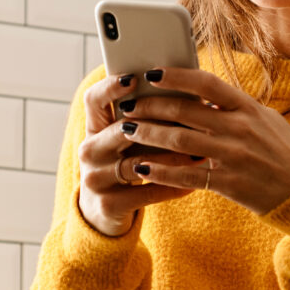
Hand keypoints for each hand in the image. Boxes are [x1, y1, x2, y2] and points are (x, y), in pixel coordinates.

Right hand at [77, 74, 196, 235]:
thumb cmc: (126, 165)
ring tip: (200, 153)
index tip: (134, 77)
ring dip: (172, 158)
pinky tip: (193, 183)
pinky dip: (172, 187)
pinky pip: (147, 192)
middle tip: (189, 117)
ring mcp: (95, 179)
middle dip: (157, 123)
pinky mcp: (109, 204)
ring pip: (138, 162)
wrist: (105, 211)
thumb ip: (145, 120)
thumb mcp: (127, 142)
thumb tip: (186, 95)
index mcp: (93, 129)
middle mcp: (88, 151)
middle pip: (120, 129)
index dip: (111, 87)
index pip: (93, 100)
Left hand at [119, 67, 289, 215]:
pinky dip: (161, 171)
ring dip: (148, 134)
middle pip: (184, 111)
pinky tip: (143, 168)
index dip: (175, 76)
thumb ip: (235, 107)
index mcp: (248, 108)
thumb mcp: (266, 120)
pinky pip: (186, 176)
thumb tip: (203, 94)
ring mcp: (233, 156)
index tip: (151, 74)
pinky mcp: (228, 183)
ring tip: (127, 130)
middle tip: (129, 105)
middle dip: (150, 106)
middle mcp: (240, 128)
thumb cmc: (285, 152)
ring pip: (179, 140)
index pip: (206, 83)